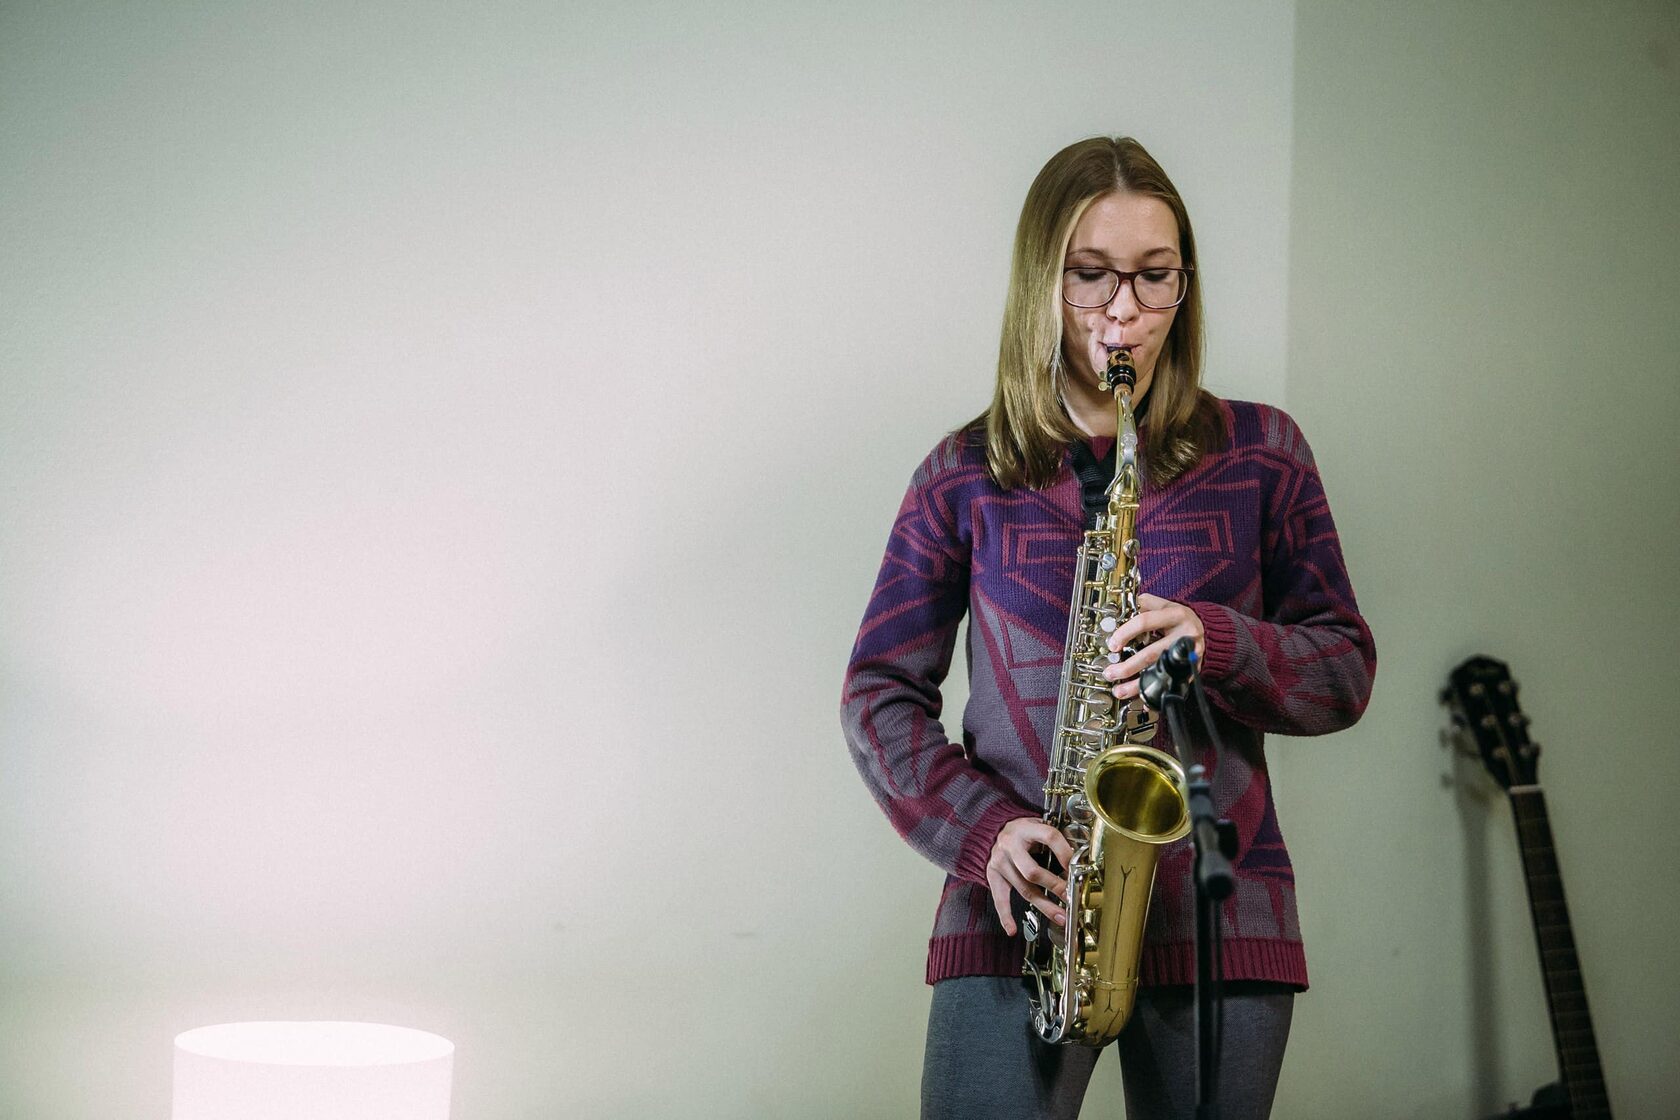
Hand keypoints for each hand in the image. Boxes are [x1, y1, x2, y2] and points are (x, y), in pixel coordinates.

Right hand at [986, 817, 1074, 936]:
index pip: (1049, 837)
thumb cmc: (1023, 831)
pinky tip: (1012, 929)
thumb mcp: (1038, 825)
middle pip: (1032, 871)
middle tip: (1070, 897)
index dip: (1065, 853)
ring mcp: (1000, 862)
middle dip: (1054, 886)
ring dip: (1043, 905)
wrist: (993, 831)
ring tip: (1060, 917)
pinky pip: (999, 898)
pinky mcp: (992, 875)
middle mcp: (1010, 845)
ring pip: (1023, 888)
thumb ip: (1055, 839)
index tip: (1076, 868)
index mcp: (1025, 829)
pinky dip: (1005, 916)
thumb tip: (1080, 859)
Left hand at [1102, 594, 1204, 699]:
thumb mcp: (1163, 604)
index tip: (1112, 645)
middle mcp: (1184, 634)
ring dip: (1137, 685)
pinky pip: (1171, 684)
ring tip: (1120, 690)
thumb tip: (1116, 614)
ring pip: (1160, 672)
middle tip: (1111, 673)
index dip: (1125, 633)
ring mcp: (1189, 654)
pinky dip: (1155, 694)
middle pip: (1151, 653)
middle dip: (1127, 666)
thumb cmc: (1178, 618)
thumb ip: (1142, 605)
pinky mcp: (1191, 670)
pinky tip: (1142, 699)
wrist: (1205, 629)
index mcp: (1175, 614)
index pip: (1144, 622)